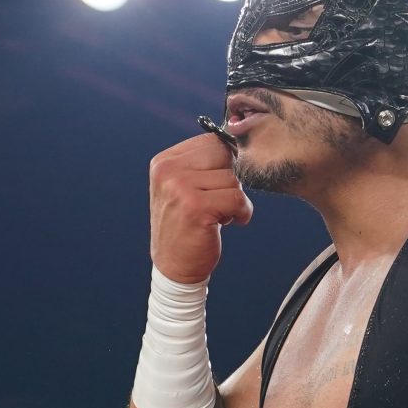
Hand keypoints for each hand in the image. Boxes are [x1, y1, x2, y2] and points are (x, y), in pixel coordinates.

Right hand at [148, 130, 252, 283]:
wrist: (175, 267)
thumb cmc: (187, 226)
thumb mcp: (183, 188)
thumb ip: (202, 164)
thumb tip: (239, 142)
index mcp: (164, 162)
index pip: (210, 141)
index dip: (226, 161)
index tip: (220, 184)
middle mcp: (168, 171)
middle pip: (223, 154)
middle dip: (231, 178)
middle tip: (221, 200)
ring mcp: (180, 187)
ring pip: (233, 178)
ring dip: (236, 198)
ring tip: (220, 214)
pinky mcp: (196, 207)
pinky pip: (238, 198)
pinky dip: (243, 212)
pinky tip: (231, 222)